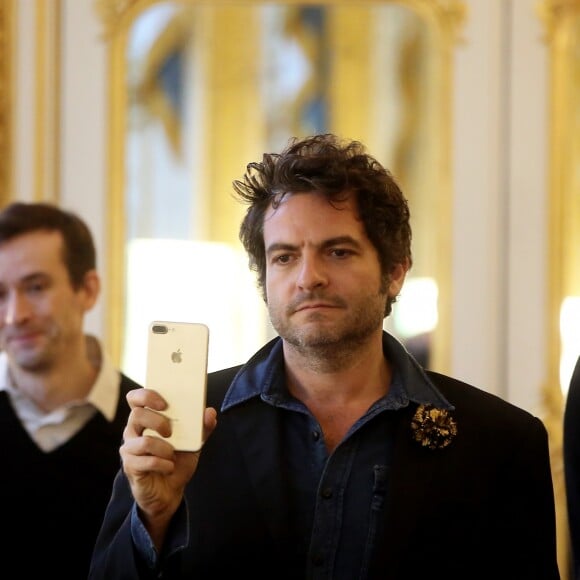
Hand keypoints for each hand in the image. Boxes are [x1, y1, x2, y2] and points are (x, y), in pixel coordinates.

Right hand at [121, 388, 217, 548]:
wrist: (170, 492)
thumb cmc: (178, 461)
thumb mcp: (194, 443)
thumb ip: (202, 427)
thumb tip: (210, 412)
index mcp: (147, 418)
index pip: (136, 398)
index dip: (146, 395)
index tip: (164, 403)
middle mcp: (134, 431)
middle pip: (137, 415)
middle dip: (158, 421)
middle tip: (171, 432)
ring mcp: (130, 449)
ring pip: (142, 441)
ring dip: (163, 448)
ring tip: (172, 454)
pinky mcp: (131, 467)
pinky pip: (145, 461)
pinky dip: (162, 464)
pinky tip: (169, 467)